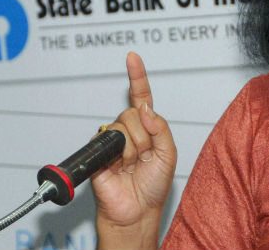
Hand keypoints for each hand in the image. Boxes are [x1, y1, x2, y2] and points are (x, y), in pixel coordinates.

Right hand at [92, 52, 176, 248]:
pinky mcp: (99, 151)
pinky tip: (120, 168)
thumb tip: (146, 108)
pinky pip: (110, 141)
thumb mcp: (169, 154)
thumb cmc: (153, 184)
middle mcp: (129, 129)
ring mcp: (113, 140)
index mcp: (147, 127)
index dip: (137, 76)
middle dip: (144, 135)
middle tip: (144, 156)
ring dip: (133, 148)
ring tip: (132, 165)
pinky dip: (121, 155)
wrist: (137, 210)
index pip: (141, 96)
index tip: (132, 57)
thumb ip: (161, 127)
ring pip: (123, 125)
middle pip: (134, 112)